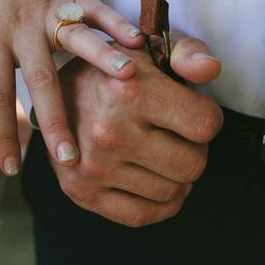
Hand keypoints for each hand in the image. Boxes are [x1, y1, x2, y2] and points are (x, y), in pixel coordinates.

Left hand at [0, 0, 143, 176]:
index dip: (2, 133)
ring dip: (98, 71)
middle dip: (55, 123)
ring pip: (76, 46)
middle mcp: (21, 24)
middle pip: (39, 82)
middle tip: (69, 162)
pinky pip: (100, 10)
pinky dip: (119, 27)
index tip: (9, 170)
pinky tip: (139, 45)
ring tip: (119, 98)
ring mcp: (51, 5)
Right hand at [50, 34, 223, 226]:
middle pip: (193, 165)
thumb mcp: (149, 48)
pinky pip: (143, 216)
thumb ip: (188, 52)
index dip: (207, 118)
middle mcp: (109, 132)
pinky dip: (159, 204)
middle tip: (178, 136)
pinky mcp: (81, 192)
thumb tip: (211, 69)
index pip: (206, 125)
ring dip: (177, 177)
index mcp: (129, 92)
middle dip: (195, 150)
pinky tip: (154, 180)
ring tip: (162, 154)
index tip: (191, 111)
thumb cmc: (113, 71)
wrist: (53, 92)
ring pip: (173, 193)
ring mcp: (93, 166)